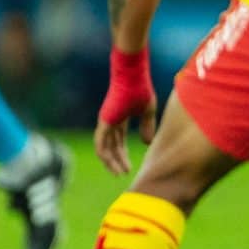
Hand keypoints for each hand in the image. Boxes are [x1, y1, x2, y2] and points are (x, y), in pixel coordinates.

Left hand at [95, 56, 157, 176]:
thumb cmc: (141, 88)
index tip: (129, 166)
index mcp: (119, 119)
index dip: (123, 154)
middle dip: (117, 161)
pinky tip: (110, 162)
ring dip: (111, 161)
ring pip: (104, 147)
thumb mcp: (148, 111)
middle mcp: (109, 122)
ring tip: (119, 172)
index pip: (118, 141)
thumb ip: (147, 126)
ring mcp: (105, 121)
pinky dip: (104, 153)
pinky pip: (101, 142)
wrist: (133, 75)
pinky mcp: (104, 121)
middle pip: (111, 146)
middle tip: (123, 173)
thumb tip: (147, 143)